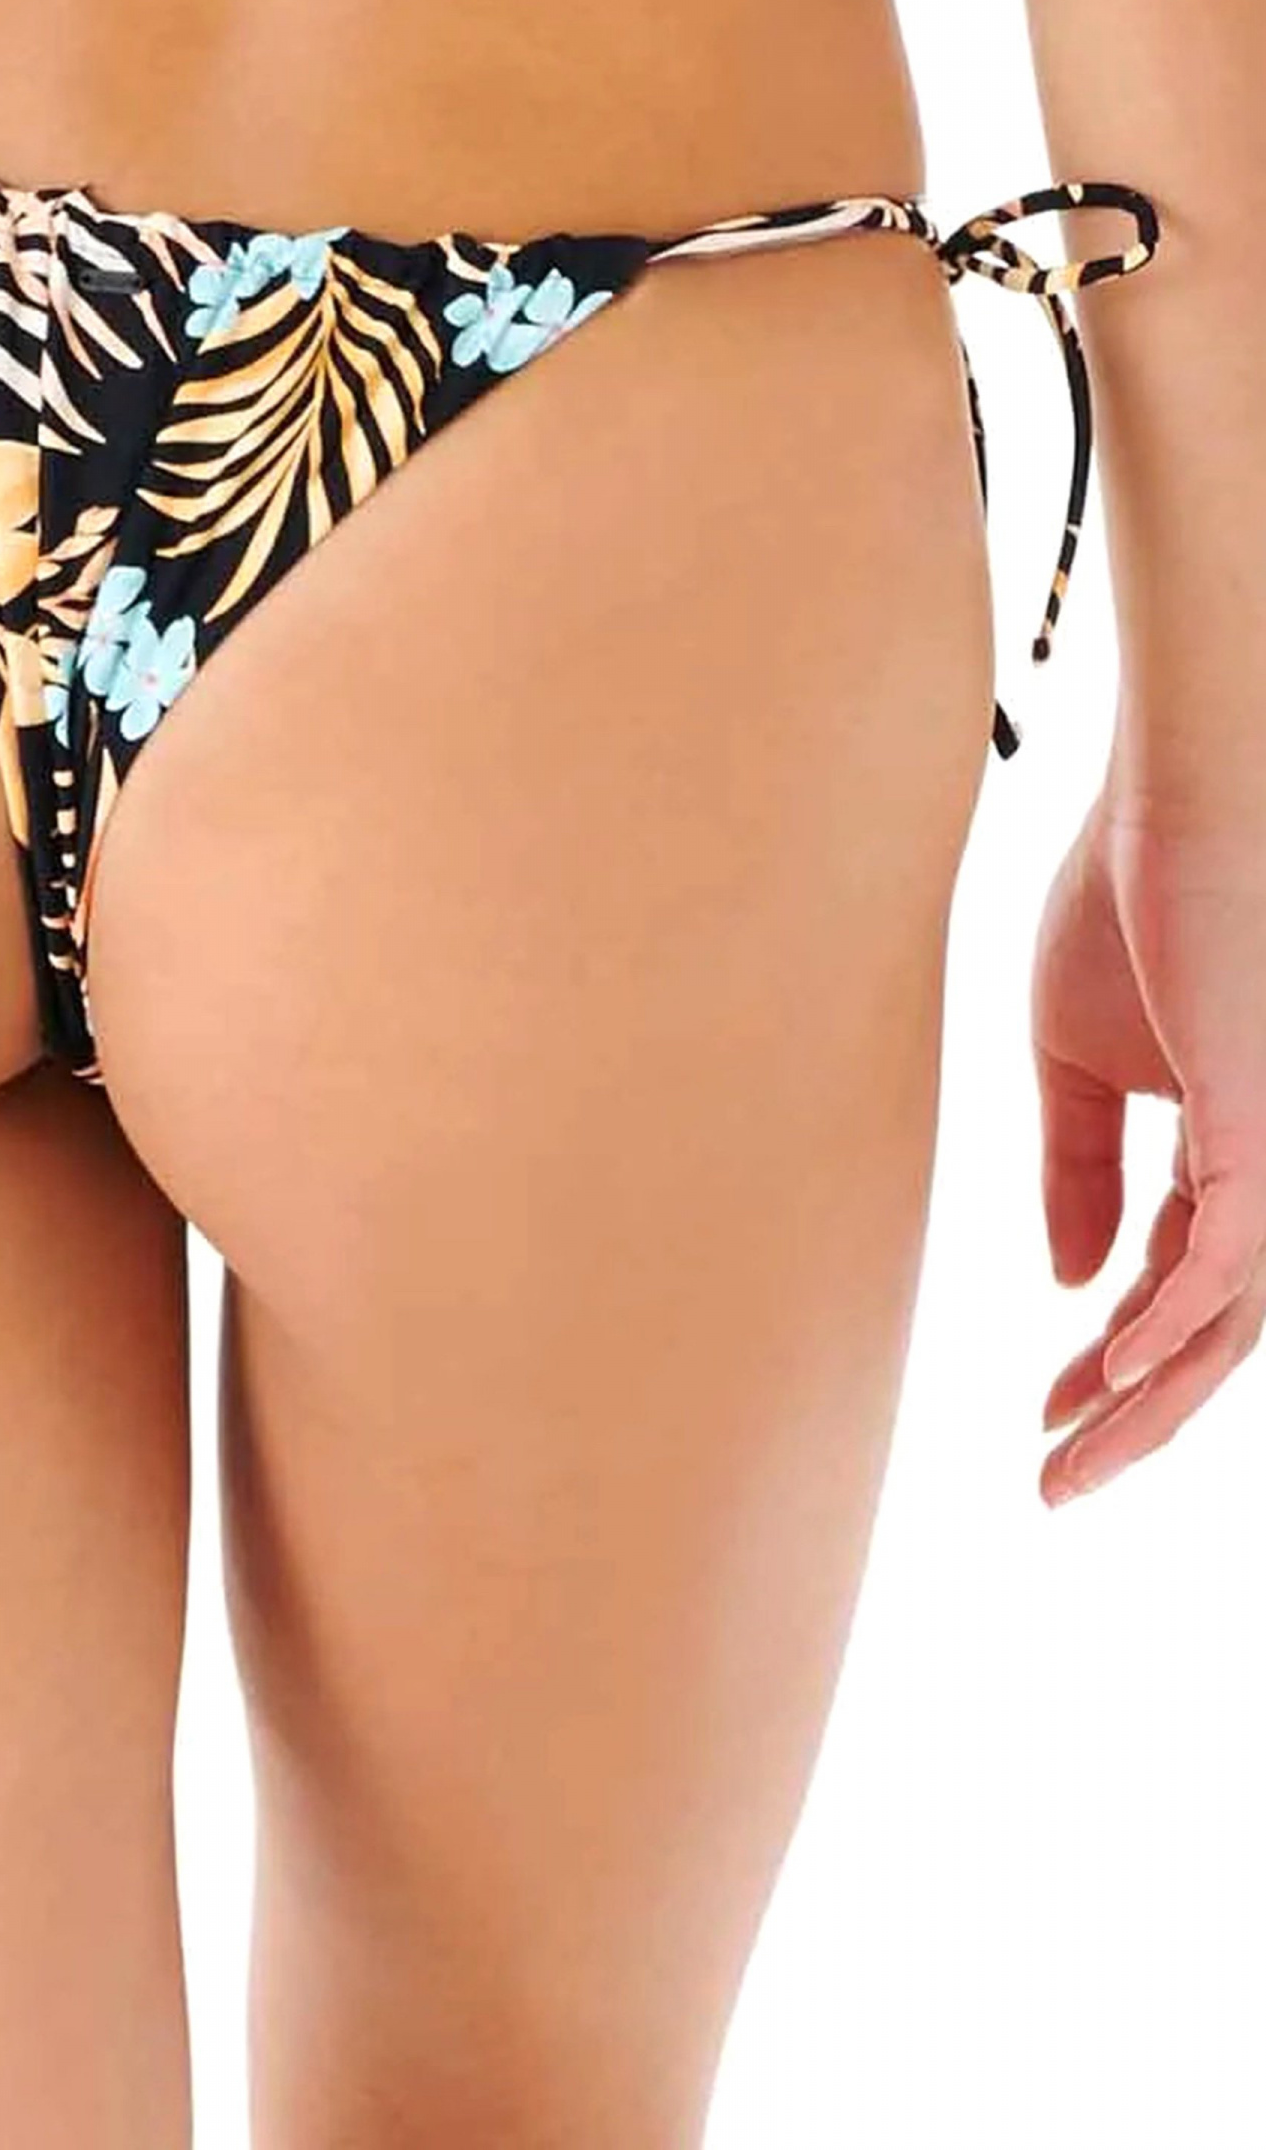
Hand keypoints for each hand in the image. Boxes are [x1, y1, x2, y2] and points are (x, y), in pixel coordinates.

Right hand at [1032, 778, 1265, 1504]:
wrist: (1182, 799)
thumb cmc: (1130, 898)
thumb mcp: (1075, 1062)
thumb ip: (1076, 1170)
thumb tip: (1071, 1284)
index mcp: (1222, 1147)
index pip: (1172, 1287)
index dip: (1110, 1358)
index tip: (1043, 1409)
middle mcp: (1264, 1168)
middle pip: (1209, 1334)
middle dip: (1133, 1420)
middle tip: (1058, 1487)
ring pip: (1225, 1320)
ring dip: (1146, 1402)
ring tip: (1072, 1459)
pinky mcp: (1263, 1128)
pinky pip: (1227, 1256)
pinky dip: (1170, 1320)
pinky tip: (1111, 1368)